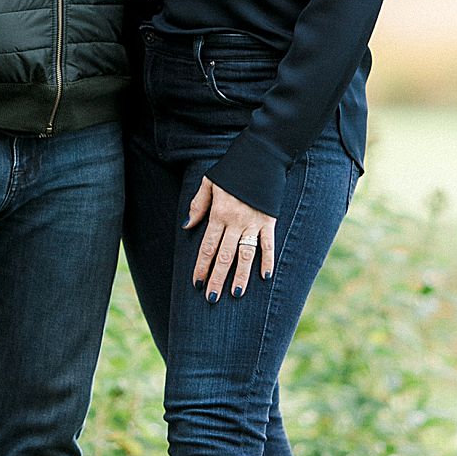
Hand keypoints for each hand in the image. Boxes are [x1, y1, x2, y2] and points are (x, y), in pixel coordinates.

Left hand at [185, 178, 274, 300]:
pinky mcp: (269, 221)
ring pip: (245, 255)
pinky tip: (265, 277)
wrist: (260, 157)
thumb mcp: (209, 183)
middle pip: (224, 256)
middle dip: (217, 279)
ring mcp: (253, 223)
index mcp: (219, 214)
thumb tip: (187, 226)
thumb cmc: (232, 169)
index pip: (207, 247)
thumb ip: (198, 205)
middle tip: (212, 298)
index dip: (202, 266)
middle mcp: (235, 222)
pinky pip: (268, 244)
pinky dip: (268, 260)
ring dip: (240, 276)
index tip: (197, 283)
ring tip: (235, 294)